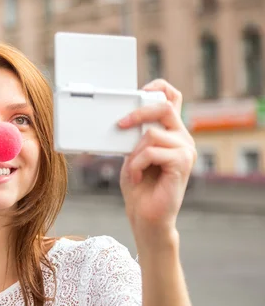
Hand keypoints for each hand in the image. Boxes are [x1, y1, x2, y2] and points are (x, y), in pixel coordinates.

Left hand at [118, 79, 196, 240]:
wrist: (145, 217)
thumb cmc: (138, 186)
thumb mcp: (131, 153)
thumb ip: (134, 135)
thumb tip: (124, 116)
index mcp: (172, 133)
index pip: (173, 99)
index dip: (159, 88)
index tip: (139, 90)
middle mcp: (183, 138)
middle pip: (164, 107)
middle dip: (138, 112)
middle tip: (120, 125)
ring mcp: (185, 150)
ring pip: (152, 133)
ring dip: (134, 152)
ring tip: (132, 170)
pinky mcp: (182, 163)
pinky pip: (151, 151)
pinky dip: (136, 164)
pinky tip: (135, 177)